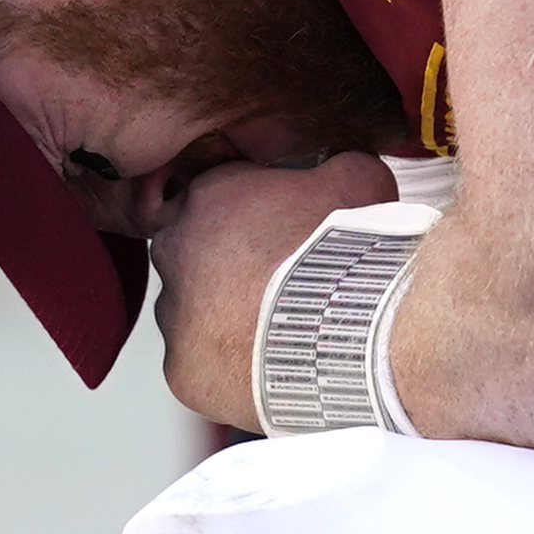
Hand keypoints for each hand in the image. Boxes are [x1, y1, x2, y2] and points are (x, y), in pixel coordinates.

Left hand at [148, 153, 397, 430]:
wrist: (351, 326)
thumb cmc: (349, 254)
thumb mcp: (359, 181)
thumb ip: (340, 165)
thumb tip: (348, 162)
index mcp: (208, 196)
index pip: (214, 205)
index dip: (252, 225)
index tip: (279, 242)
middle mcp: (175, 249)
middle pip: (194, 260)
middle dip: (231, 274)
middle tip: (282, 291)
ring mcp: (174, 313)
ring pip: (195, 318)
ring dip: (228, 323)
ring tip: (282, 335)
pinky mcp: (182, 370)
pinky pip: (201, 369)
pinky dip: (230, 372)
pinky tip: (271, 368)